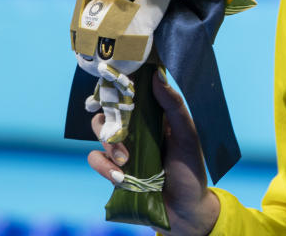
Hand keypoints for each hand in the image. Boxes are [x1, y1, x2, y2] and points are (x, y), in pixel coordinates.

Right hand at [87, 71, 220, 235]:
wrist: (184, 210)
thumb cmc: (190, 169)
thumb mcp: (188, 135)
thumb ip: (173, 106)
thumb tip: (156, 76)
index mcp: (155, 115)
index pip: (133, 91)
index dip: (122, 83)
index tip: (117, 80)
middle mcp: (137, 128)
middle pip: (111, 108)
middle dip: (111, 118)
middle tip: (121, 132)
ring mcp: (123, 147)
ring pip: (99, 131)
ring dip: (108, 144)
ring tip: (125, 161)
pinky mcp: (113, 169)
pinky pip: (95, 159)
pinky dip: (103, 166)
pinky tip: (120, 177)